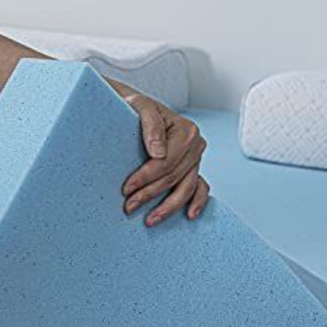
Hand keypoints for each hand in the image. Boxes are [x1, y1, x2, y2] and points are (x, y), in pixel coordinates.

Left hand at [121, 93, 209, 226]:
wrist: (136, 109)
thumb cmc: (135, 108)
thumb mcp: (139, 105)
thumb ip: (150, 124)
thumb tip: (158, 152)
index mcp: (186, 130)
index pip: (166, 162)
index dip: (146, 178)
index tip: (126, 189)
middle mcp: (196, 145)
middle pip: (174, 178)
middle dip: (150, 194)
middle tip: (129, 207)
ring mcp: (195, 160)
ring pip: (186, 188)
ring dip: (168, 207)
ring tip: (150, 220)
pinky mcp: (193, 169)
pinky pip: (199, 188)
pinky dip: (197, 202)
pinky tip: (189, 215)